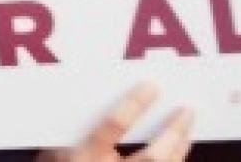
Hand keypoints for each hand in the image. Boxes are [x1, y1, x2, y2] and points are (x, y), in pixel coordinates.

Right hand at [37, 82, 193, 161]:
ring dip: (180, 151)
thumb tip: (91, 100)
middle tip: (186, 110)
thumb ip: (71, 135)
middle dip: (173, 132)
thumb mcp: (54, 155)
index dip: (136, 105)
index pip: (114, 127)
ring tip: (187, 130)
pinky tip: (179, 155)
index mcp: (85, 160)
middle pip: (152, 157)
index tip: (153, 86)